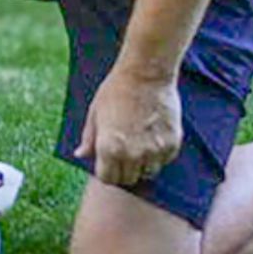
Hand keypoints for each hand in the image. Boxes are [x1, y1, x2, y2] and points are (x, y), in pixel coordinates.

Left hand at [74, 66, 182, 186]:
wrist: (146, 73)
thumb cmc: (116, 90)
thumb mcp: (95, 112)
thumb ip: (89, 138)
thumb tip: (80, 155)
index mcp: (108, 148)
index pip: (107, 178)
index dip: (107, 172)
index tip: (108, 164)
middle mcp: (132, 154)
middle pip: (128, 179)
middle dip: (124, 171)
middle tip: (123, 154)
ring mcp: (154, 151)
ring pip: (148, 173)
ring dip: (142, 164)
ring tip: (139, 144)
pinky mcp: (172, 144)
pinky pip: (164, 160)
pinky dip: (159, 154)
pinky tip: (153, 137)